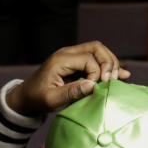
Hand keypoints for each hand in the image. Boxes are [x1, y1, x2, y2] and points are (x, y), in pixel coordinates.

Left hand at [6, 41, 130, 115]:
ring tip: (117, 80)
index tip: (93, 90)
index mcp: (61, 60)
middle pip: (97, 47)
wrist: (25, 97)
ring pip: (99, 50)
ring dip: (110, 63)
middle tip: (112, 81)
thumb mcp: (51, 100)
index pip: (89, 59)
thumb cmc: (36, 99)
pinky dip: (108, 66)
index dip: (97, 74)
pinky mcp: (76, 62)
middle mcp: (68, 53)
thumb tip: (92, 86)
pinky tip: (122, 75)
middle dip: (109, 63)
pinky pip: (96, 58)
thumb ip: (71, 92)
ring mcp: (72, 56)